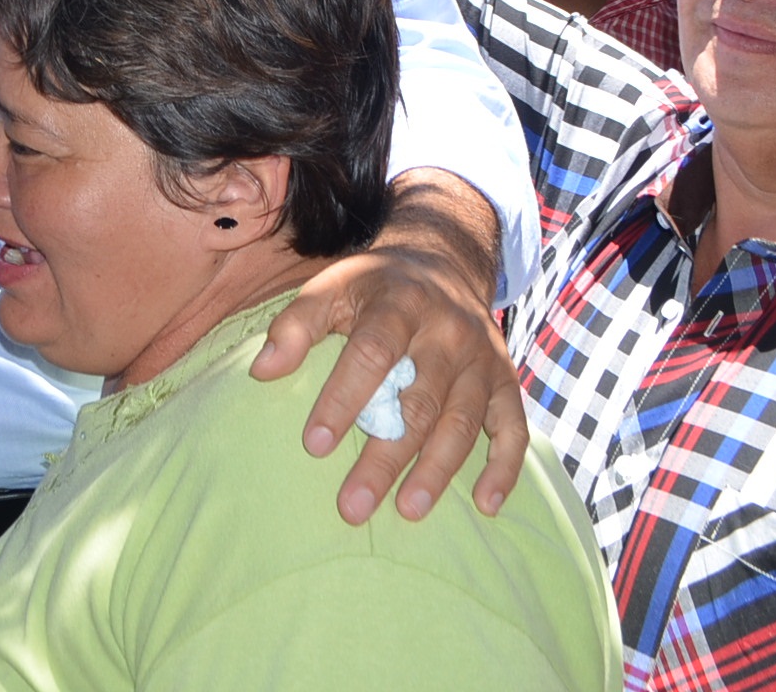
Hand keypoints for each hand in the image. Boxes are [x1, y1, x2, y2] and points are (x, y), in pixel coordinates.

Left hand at [251, 176, 528, 524]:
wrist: (443, 264)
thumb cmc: (375, 287)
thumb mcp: (332, 285)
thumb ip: (296, 324)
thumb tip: (262, 371)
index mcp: (400, 303)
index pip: (373, 354)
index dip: (344, 399)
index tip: (315, 445)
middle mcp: (448, 331)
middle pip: (418, 400)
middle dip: (385, 456)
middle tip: (353, 505)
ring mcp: (483, 359)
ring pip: (462, 422)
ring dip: (435, 471)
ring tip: (406, 511)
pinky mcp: (505, 381)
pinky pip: (513, 428)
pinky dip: (504, 468)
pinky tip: (486, 506)